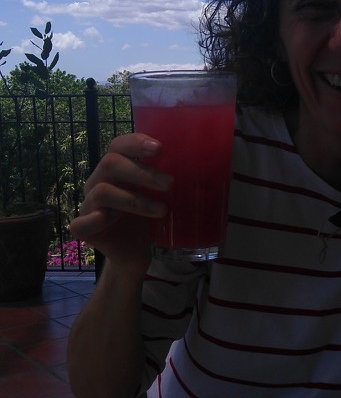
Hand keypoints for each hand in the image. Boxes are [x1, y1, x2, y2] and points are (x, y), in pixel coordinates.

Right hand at [69, 132, 171, 271]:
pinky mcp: (83, 228)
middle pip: (110, 164)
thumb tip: (202, 163)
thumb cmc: (145, 220)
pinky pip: (82, 221)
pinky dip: (97, 218)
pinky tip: (111, 219)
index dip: (135, 143)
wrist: (133, 254)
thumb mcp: (157, 196)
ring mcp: (88, 205)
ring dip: (135, 200)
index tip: (159, 148)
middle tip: (169, 183)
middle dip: (142, 172)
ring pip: (103, 192)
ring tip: (162, 210)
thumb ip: (165, 179)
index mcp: (114, 170)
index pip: (118, 146)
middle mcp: (97, 182)